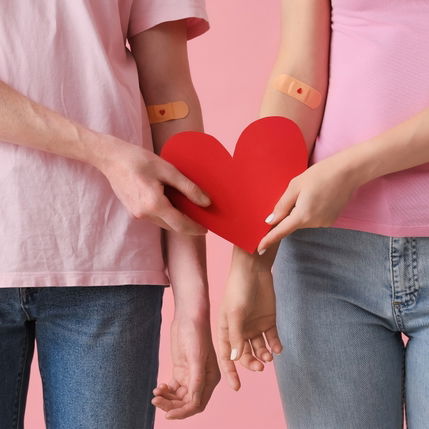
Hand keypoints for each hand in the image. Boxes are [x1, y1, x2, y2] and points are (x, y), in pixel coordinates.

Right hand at [95, 135, 209, 234]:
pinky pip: (154, 217)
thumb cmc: (140, 160)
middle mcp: (145, 214)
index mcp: (154, 204)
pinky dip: (166, 214)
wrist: (111, 158)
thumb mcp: (169, 170)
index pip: (181, 224)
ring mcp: (137, 214)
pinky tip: (172, 204)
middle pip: (172, 226)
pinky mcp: (133, 211)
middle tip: (201, 219)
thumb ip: (189, 188)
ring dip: (176, 220)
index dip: (195, 228)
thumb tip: (206, 203)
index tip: (206, 229)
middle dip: (188, 225)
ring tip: (189, 210)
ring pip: (163, 223)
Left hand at [152, 315, 220, 418]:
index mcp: (211, 379)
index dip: (183, 412)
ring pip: (178, 397)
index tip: (168, 414)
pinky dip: (165, 391)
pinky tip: (158, 387)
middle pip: (186, 403)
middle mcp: (202, 380)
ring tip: (155, 394)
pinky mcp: (181, 370)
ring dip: (167, 398)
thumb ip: (196, 380)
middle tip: (156, 401)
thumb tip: (193, 403)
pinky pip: (173, 388)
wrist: (188, 317)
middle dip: (172, 405)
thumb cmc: (196, 334)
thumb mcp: (197, 358)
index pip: (197, 404)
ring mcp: (191, 375)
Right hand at [218, 264, 282, 390]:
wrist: (254, 270)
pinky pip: (272, 338)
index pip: (226, 355)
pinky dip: (275, 346)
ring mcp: (254, 325)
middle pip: (244, 354)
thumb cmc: (238, 289)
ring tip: (269, 355)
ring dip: (264, 355)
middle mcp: (240, 330)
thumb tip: (235, 359)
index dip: (230, 371)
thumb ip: (236, 336)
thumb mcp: (235, 314)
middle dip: (251, 363)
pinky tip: (277, 349)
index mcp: (226, 329)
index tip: (236, 386)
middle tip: (261, 366)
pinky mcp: (268, 320)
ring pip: (259, 348)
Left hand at [258, 153, 361, 252]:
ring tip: (310, 191)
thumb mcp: (295, 186)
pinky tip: (317, 196)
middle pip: (292, 223)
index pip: (281, 231)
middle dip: (288, 214)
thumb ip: (281, 206)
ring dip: (300, 211)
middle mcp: (314, 223)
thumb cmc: (320, 174)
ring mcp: (324, 223)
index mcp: (302, 215)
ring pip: (303, 220)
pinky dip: (310, 211)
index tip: (259, 249)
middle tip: (296, 194)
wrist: (349, 171)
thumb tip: (270, 221)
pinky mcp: (331, 220)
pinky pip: (313, 218)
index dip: (269, 240)